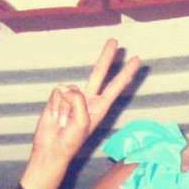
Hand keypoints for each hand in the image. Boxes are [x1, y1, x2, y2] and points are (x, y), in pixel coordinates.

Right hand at [29, 39, 141, 177]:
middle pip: (100, 73)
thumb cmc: (71, 139)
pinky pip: (57, 92)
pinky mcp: (58, 97)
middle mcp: (89, 99)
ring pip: (70, 88)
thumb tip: (68, 87)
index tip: (136, 59)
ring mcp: (73, 97)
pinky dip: (55, 105)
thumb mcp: (81, 121)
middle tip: (115, 41)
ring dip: (65, 106)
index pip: (116, 86)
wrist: (52, 148)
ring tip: (65, 121)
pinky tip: (56, 116)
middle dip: (107, 57)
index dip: (126, 73)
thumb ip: (78, 100)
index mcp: (100, 107)